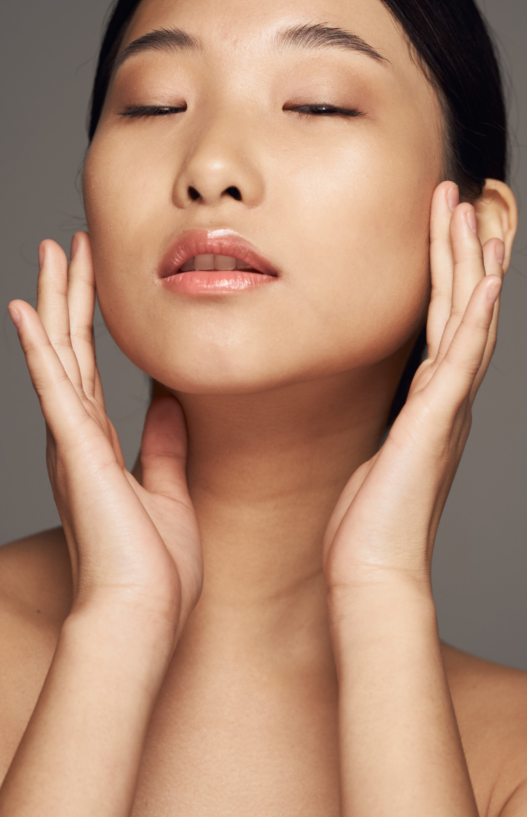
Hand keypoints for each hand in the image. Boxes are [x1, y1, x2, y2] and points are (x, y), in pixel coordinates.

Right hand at [8, 233, 201, 642]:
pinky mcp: (74, 450)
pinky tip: (24, 310)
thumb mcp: (168, 491)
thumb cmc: (154, 568)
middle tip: (67, 244)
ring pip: (59, 353)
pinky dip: (37, 347)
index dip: (88, 318)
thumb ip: (164, 445)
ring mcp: (71, 440)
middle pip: (70, 347)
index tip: (91, 276)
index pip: (90, 366)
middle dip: (69, 293)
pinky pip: (52, 387)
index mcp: (97, 444)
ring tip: (51, 253)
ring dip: (54, 300)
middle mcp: (77, 436)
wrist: (143, 614)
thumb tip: (170, 404)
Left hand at [324, 181, 504, 594]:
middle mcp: (446, 398)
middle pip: (461, 308)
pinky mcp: (438, 420)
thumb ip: (378, 423)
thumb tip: (366, 405)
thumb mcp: (370, 456)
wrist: (372, 573)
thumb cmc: (365, 524)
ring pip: (468, 318)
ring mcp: (447, 407)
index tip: (441, 227)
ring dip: (470, 263)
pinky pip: (464, 355)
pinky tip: (487, 277)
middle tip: (458, 199)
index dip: (446, 273)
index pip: (443, 322)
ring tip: (469, 212)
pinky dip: (478, 314)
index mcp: (430, 402)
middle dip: (460, 250)